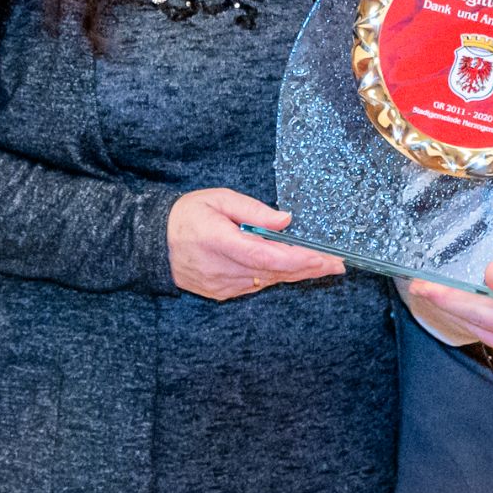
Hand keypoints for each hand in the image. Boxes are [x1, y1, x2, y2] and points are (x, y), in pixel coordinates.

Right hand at [166, 190, 344, 301]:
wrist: (153, 243)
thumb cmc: (186, 215)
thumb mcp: (218, 199)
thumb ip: (253, 210)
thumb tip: (285, 220)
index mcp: (220, 242)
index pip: (267, 254)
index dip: (299, 258)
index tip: (325, 257)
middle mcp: (224, 269)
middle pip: (275, 271)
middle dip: (309, 268)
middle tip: (338, 265)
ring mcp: (223, 285)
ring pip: (269, 280)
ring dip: (297, 273)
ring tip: (325, 266)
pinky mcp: (222, 292)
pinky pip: (257, 285)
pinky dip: (277, 276)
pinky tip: (295, 270)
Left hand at [408, 244, 492, 371]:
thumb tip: (489, 276)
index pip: (478, 310)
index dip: (447, 297)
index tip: (422, 287)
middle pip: (476, 324)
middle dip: (448, 304)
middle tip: (421, 287)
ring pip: (483, 331)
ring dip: (462, 311)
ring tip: (437, 292)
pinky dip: (480, 319)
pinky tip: (468, 304)